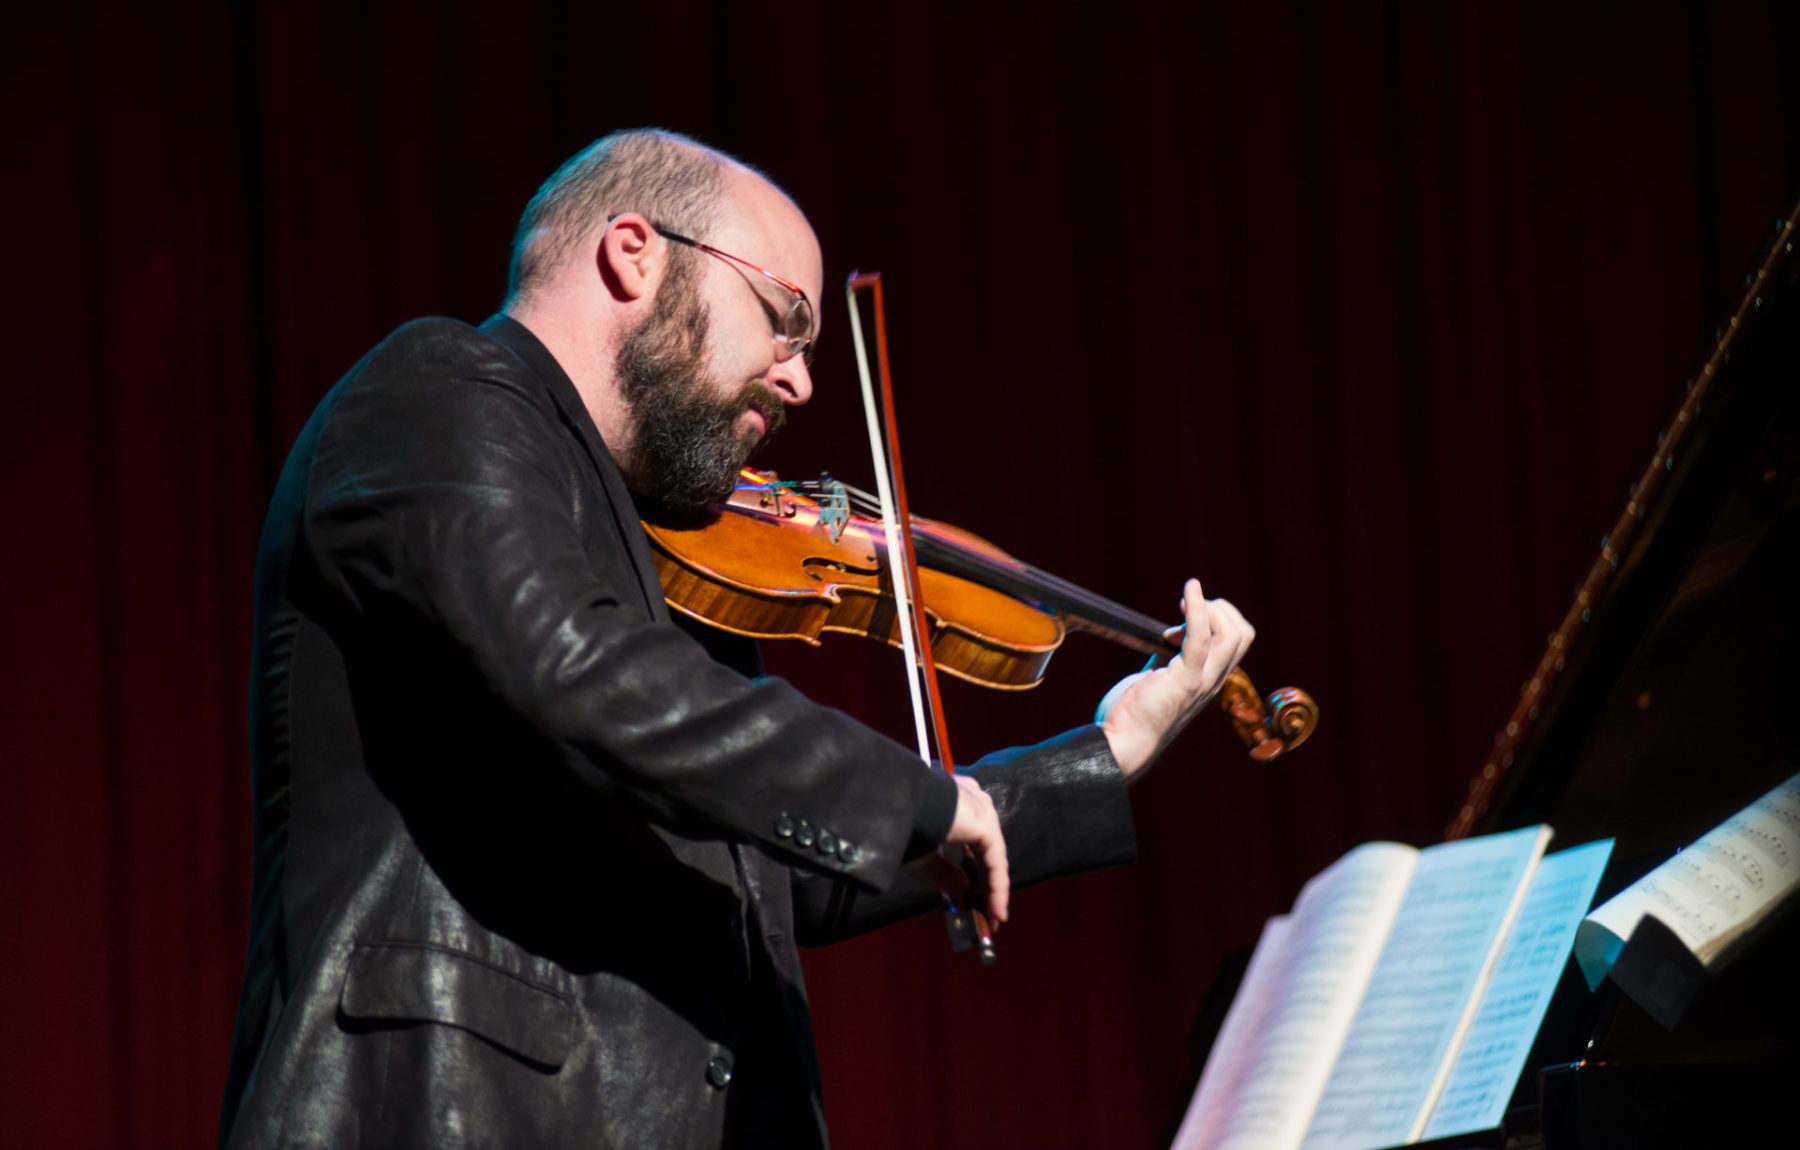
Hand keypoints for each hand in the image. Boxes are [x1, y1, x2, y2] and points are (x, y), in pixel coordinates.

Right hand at [902, 775, 1010, 924]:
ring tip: (993, 920)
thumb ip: (946, 877)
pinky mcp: (986, 823)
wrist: (896, 805)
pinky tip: (996, 912)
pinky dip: (996, 889)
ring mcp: (981, 810)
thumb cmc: (902, 827)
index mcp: (954, 804)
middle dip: (986, 886)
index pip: (971, 842)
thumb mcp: (924, 860)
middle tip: (985, 914)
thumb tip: (964, 896)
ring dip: (993, 891)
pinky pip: (995, 862)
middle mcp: (972, 803)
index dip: (972, 872)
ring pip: (993, 859)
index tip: (969, 899)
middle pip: (986, 852)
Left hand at [1096, 578, 1253, 782]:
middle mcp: (1213, 682)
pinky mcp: (1184, 681)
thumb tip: (1168, 634)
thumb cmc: (1134, 714)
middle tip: (1185, 607)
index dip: (1217, 620)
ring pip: (1231, 634)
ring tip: (1184, 602)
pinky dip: (1197, 607)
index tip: (1179, 621)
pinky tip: (1190, 589)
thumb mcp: (1159, 679)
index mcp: (1209, 681)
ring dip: (1209, 607)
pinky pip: (1201, 637)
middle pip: (1243, 635)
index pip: (1238, 643)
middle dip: (1220, 609)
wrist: (1122, 744)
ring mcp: (1202, 682)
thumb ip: (1169, 658)